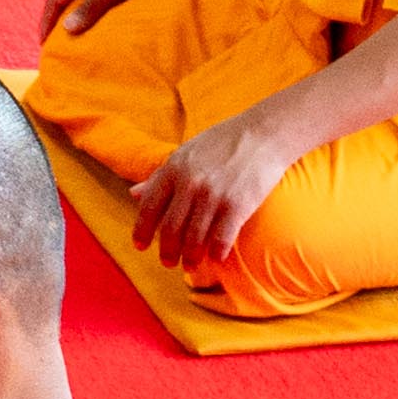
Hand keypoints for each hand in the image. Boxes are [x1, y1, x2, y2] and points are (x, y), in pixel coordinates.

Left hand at [129, 108, 301, 282]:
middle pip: (169, 229)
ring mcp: (213, 195)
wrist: (264, 133)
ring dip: (190, 258)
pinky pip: (221, 239)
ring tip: (190, 266)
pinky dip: (215, 254)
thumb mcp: (185, 153)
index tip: (140, 246)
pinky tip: (214, 259)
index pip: (149, 207)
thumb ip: (160, 176)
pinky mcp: (237, 205)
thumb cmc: (223, 142)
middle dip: (166, 250)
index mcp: (173, 169)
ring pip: (193, 239)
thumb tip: (133, 194)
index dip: (141, 230)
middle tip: (168, 262)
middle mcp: (190, 183)